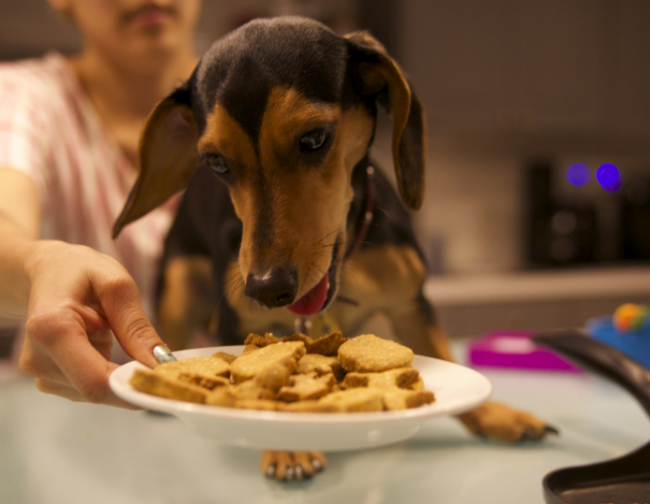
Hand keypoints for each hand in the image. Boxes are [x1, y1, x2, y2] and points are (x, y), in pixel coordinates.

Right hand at [18, 241, 164, 407]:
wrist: (49, 271)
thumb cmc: (83, 272)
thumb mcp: (117, 286)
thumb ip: (136, 327)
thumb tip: (161, 364)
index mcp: (52, 328)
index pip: (95, 381)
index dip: (133, 388)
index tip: (165, 382)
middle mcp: (36, 357)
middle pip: (95, 390)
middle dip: (130, 380)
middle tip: (154, 357)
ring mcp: (38, 372)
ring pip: (94, 392)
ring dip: (115, 372)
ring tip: (109, 334)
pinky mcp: (44, 378)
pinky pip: (87, 388)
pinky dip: (104, 372)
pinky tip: (98, 343)